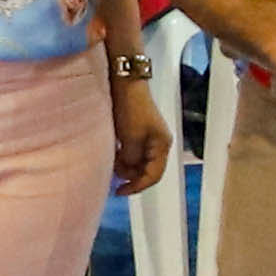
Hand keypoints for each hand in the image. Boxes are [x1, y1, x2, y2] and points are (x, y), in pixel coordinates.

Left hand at [108, 73, 171, 198]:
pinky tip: (115, 150)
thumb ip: (132, 159)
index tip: (118, 192)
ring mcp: (150, 138)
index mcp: (162, 146)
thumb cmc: (130, 110)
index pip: (153, 176)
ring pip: (138, 162)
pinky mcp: (139, 132)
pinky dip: (123, 156)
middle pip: (146, 170)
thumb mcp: (131, 138)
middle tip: (113, 167)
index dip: (137, 187)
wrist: (125, 84)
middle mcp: (159, 144)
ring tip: (113, 155)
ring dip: (125, 164)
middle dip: (129, 173)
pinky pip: (133, 152)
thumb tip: (129, 170)